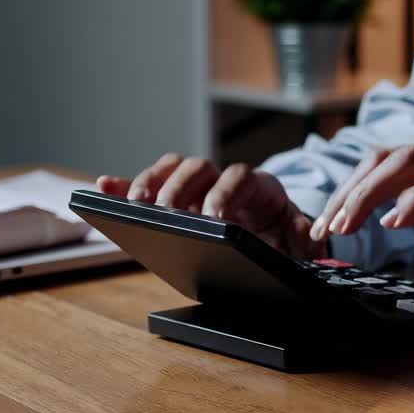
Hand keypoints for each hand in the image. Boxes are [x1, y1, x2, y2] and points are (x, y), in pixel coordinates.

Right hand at [96, 154, 325, 258]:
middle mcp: (226, 181)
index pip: (239, 177)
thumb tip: (310, 234)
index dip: (225, 194)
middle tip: (170, 213)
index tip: (214, 219)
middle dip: (182, 189)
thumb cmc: (287, 243)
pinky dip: (125, 186)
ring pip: (173, 171)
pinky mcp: (177, 201)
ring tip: (137, 204)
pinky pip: (149, 188)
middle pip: (200, 167)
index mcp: (260, 188)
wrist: (278, 245)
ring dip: (152, 183)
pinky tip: (103, 188)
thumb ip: (306, 239)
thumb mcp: (304, 243)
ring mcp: (200, 189)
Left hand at [309, 129, 413, 261]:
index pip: (394, 157)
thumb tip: (404, 213)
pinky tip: (395, 224)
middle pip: (390, 155)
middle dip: (350, 190)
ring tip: (345, 226)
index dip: (356, 184)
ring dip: (369, 195)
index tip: (332, 217)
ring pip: (409, 162)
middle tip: (325, 227)